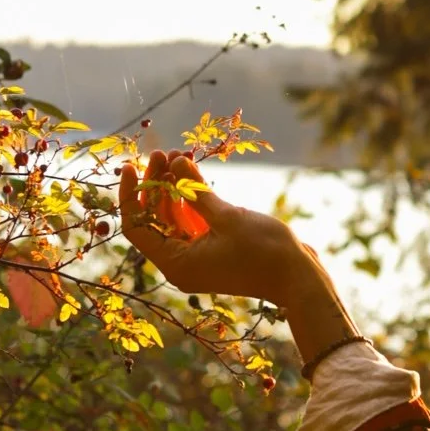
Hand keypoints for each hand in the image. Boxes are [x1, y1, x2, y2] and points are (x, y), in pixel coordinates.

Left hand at [118, 149, 299, 301]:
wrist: (298, 277)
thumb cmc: (264, 251)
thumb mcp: (227, 218)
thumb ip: (197, 191)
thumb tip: (174, 162)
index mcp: (176, 264)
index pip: (137, 227)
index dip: (131, 195)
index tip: (131, 166)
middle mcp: (181, 263)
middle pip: (155, 220)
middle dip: (157, 185)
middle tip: (161, 153)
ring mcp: (198, 257)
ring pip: (175, 218)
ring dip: (175, 188)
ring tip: (178, 155)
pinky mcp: (214, 250)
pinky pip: (194, 222)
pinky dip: (193, 199)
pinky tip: (192, 171)